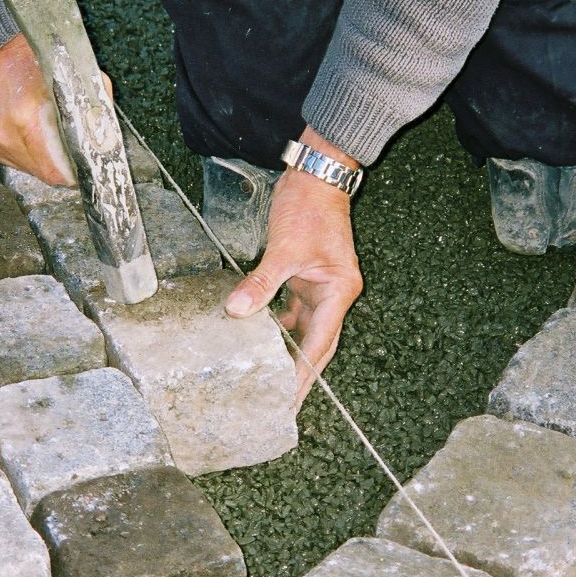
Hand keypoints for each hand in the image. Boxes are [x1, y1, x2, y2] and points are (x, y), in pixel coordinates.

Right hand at [0, 34, 112, 185]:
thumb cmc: (39, 62)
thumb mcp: (76, 80)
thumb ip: (94, 111)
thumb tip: (106, 144)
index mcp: (26, 117)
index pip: (52, 170)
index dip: (70, 174)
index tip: (79, 171)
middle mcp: (3, 132)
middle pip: (41, 173)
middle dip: (56, 164)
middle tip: (63, 147)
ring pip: (26, 169)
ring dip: (38, 157)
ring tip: (41, 133)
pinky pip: (9, 160)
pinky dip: (21, 151)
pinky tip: (24, 131)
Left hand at [225, 127, 362, 405]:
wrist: (315, 176)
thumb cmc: (310, 208)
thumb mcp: (284, 249)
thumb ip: (261, 283)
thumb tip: (237, 310)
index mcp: (339, 291)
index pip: (319, 344)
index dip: (303, 374)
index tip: (291, 398)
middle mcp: (333, 294)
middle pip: (316, 343)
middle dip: (298, 371)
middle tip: (279, 400)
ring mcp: (320, 286)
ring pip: (303, 328)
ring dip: (286, 349)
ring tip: (267, 376)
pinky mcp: (306, 277)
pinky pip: (292, 309)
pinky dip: (277, 323)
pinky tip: (259, 336)